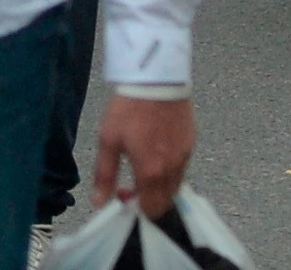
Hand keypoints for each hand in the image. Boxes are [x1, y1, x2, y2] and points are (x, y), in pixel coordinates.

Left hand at [90, 94, 197, 217]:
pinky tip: (156, 152)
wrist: (157, 80)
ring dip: (160, 186)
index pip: (151, 210)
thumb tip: (99, 203)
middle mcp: (172, 170)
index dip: (136, 208)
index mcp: (151, 173)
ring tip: (142, 165)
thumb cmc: (129, 109)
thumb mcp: (108, 140)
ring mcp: (184, 157)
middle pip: (165, 202)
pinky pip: (182, 168)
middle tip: (131, 182)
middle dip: (149, 200)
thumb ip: (105, 175)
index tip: (123, 194)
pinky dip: (170, 170)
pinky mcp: (191, 144)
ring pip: (175, 186)